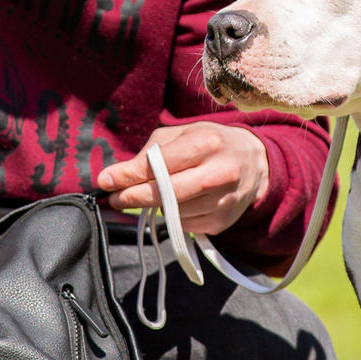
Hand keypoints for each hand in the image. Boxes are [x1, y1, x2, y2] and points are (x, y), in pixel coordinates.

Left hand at [96, 122, 269, 240]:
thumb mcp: (184, 134)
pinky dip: (171, 217)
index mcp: (207, 143)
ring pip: (172, 213)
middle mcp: (219, 172)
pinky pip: (183, 225)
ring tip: (144, 196)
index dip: (128, 174)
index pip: (160, 163)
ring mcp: (223, 200)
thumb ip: (151, 152)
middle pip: (166, 193)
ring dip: (151, 208)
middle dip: (133, 197)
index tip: (105, 180)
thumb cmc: (211, 144)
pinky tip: (175, 204)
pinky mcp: (222, 221)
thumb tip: (119, 175)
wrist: (256, 163)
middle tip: (114, 198)